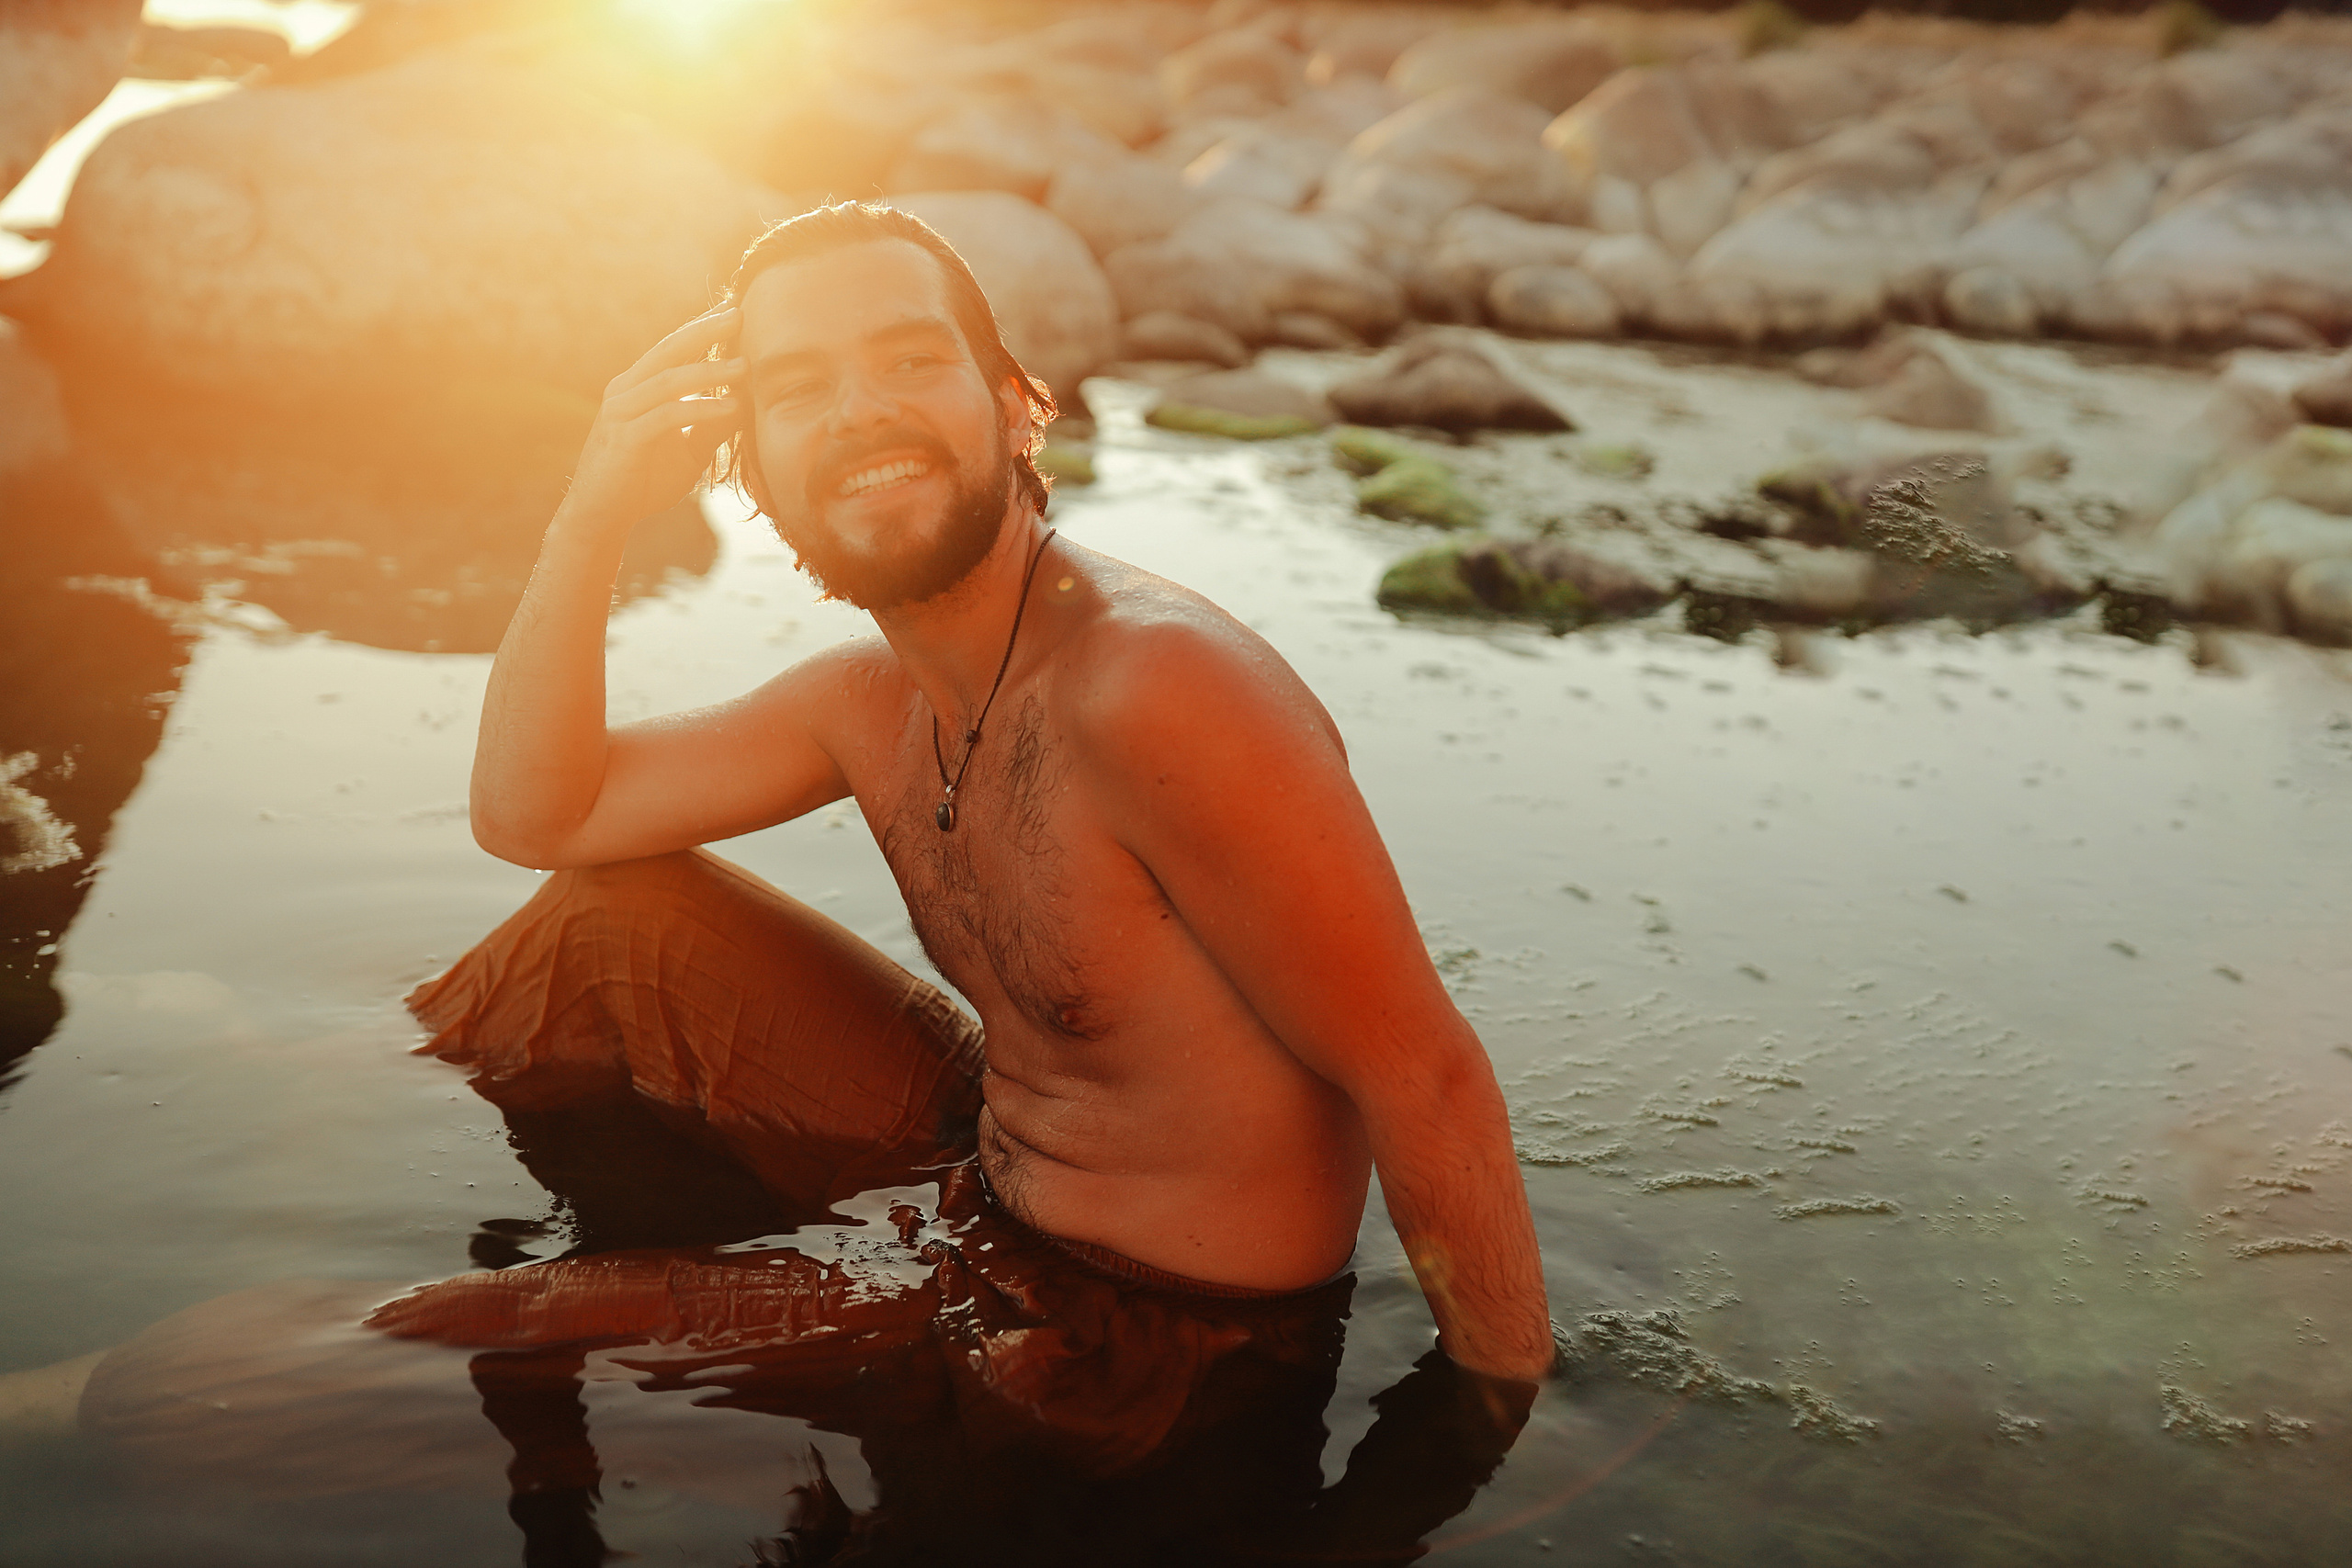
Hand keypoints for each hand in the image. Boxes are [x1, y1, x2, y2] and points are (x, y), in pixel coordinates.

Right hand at [557, 305, 742, 537]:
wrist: (603, 516)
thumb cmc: (643, 481)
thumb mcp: (687, 451)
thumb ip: (711, 428)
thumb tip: (746, 406)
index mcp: (637, 387)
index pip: (672, 348)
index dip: (701, 327)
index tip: (734, 308)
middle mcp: (625, 391)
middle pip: (668, 350)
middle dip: (705, 330)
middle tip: (739, 313)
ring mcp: (622, 412)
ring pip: (669, 380)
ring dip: (709, 371)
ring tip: (745, 366)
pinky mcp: (625, 438)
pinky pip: (668, 416)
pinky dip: (701, 409)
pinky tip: (731, 407)